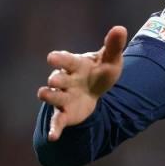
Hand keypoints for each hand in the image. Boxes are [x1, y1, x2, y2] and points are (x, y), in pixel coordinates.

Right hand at [36, 26, 127, 140]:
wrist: (95, 90)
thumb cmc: (99, 71)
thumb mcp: (110, 60)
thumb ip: (113, 46)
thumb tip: (120, 28)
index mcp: (75, 65)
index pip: (65, 60)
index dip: (59, 58)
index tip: (52, 57)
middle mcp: (65, 80)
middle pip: (57, 79)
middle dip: (56, 79)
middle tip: (54, 79)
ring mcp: (63, 97)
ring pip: (53, 96)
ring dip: (49, 96)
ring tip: (44, 95)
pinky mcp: (64, 113)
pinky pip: (57, 121)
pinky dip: (54, 129)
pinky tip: (52, 137)